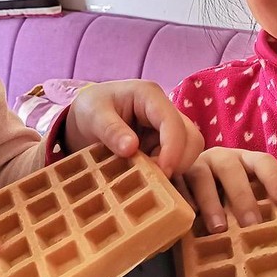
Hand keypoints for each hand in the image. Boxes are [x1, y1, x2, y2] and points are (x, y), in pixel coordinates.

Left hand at [62, 79, 203, 177]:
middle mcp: (164, 110)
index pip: (172, 122)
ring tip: (148, 178)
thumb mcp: (92, 115)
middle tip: (155, 179)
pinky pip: (177, 161)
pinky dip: (168, 173)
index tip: (162, 172)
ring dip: (174, 168)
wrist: (85, 119)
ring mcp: (167, 129)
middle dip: (179, 161)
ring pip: (189, 151)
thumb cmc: (89, 109)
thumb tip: (131, 148)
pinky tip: (149, 180)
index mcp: (149, 95)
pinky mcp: (164, 145)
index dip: (172, 148)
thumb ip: (110, 129)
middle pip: (192, 137)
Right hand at [175, 147, 276, 232]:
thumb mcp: (245, 193)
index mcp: (245, 160)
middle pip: (231, 169)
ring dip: (211, 202)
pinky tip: (190, 218)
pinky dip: (184, 200)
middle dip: (242, 196)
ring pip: (202, 177)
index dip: (275, 179)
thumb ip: (260, 204)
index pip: (263, 162)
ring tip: (219, 228)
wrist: (186, 180)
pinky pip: (176, 185)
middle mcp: (220, 158)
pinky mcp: (173, 175)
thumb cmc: (225, 195)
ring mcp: (195, 164)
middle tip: (251, 223)